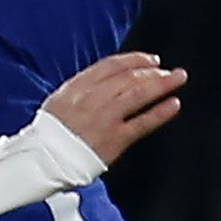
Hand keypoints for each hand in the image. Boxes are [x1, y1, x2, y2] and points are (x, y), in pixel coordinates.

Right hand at [40, 51, 185, 164]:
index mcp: (77, 87)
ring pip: (138, 94)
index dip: (135, 60)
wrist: (43, 160)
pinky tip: (173, 104)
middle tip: (169, 71)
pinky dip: (160, 112)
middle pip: (129, 78)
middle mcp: (93, 99)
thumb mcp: (60, 101)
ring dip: (162, 84)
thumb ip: (84, 87)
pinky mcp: (115, 140)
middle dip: (153, 71)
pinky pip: (142, 123)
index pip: (112, 65)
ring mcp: (105, 119)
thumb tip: (111, 78)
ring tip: (178, 78)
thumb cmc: (50, 134)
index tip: (150, 60)